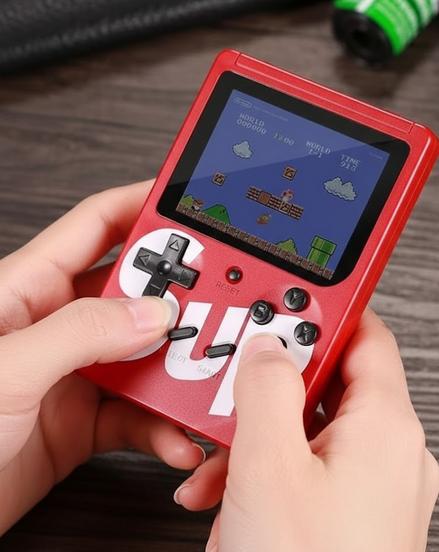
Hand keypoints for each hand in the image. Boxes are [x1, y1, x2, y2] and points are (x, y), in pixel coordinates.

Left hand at [0, 182, 205, 533]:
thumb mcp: (7, 367)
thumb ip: (82, 332)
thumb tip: (151, 313)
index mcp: (29, 288)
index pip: (99, 225)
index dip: (146, 205)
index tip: (191, 202)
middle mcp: (56, 325)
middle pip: (135, 290)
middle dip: (179, 293)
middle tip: (218, 298)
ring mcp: (72, 373)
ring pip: (145, 354)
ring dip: (179, 367)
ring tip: (204, 374)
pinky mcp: (82, 421)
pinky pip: (138, 414)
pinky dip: (163, 426)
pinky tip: (174, 435)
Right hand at [177, 309, 438, 551]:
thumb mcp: (268, 466)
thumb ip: (266, 389)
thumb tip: (266, 347)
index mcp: (387, 427)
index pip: (365, 333)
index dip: (328, 307)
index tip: (295, 292)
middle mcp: (390, 453)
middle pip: (328, 382)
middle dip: (272, 385)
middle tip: (235, 382)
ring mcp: (373, 487)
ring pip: (309, 428)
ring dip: (258, 435)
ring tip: (220, 459)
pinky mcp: (351, 515)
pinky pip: (308, 468)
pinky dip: (267, 470)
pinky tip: (229, 493)